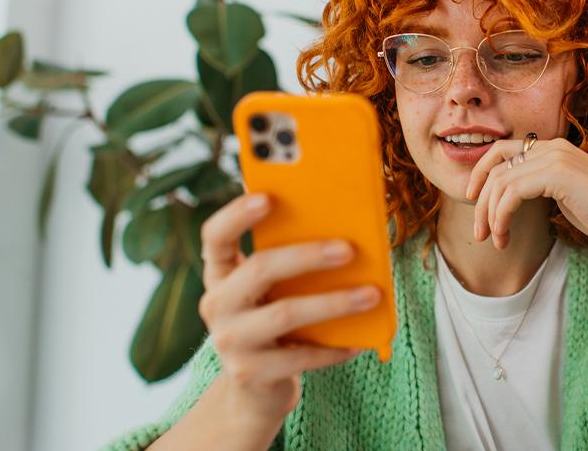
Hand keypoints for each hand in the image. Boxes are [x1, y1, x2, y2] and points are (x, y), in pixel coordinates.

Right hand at [197, 193, 381, 427]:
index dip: (236, 215)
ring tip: (372, 295)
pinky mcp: (249, 374)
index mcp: (220, 274)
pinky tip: (361, 341)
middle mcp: (216, 304)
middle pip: (259, 269)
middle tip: (349, 249)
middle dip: (307, 256)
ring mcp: (230, 341)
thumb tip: (342, 226)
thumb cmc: (275, 323)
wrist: (257, 389)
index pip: (215, 237)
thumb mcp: (272, 291)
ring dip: (334, 303)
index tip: (267, 196)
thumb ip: (288, 261)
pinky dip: (334, 348)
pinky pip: (300, 356)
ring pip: (285, 314)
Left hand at [463, 136, 587, 257]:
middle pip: (496, 165)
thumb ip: (540, 187)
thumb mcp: (565, 196)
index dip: (481, 173)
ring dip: (489, 215)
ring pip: (500, 181)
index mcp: (555, 148)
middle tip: (479, 233)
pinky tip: (504, 236)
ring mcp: (555, 157)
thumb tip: (510, 195)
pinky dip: (501, 217)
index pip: (503, 150)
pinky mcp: (556, 174)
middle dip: (480, 201)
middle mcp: (553, 147)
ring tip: (494, 240)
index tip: (474, 201)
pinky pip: (511, 193)